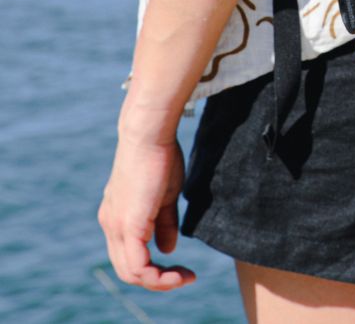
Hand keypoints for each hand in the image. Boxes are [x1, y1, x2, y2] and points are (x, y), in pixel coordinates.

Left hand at [98, 133, 196, 289]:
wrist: (148, 133)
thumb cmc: (160, 156)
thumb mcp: (165, 195)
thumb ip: (164, 223)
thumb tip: (167, 249)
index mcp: (117, 216)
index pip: (129, 254)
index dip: (154, 266)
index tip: (181, 265)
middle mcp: (110, 224)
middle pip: (127, 269)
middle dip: (158, 280)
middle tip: (184, 277)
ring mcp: (116, 225)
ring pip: (130, 272)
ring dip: (159, 281)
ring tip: (184, 277)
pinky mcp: (128, 224)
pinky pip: (137, 264)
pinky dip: (157, 275)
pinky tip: (177, 270)